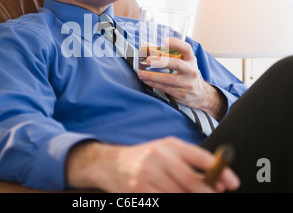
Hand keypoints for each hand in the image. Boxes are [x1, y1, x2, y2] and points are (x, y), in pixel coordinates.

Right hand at [66, 138, 239, 192]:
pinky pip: (165, 200)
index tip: (233, 183)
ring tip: (191, 195)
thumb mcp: (166, 152)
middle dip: (208, 193)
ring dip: (190, 199)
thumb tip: (217, 181)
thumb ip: (189, 162)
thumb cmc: (145, 157)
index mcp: (170, 145)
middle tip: (215, 196)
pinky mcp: (140, 190)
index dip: (220, 171)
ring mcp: (148, 174)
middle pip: (193, 182)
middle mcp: (159, 157)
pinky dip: (174, 200)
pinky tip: (174, 196)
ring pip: (180, 195)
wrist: (113, 164)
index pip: (201, 157)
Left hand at [138, 37, 226, 119]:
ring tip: (141, 73)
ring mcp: (188, 83)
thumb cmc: (185, 73)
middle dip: (161, 61)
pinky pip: (165, 88)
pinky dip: (154, 84)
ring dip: (152, 76)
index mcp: (191, 59)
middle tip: (148, 60)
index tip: (164, 41)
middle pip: (177, 64)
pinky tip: (146, 80)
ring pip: (168, 79)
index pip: (186, 48)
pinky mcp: (182, 94)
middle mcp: (191, 70)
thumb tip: (145, 46)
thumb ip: (164, 53)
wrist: (200, 94)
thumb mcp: (181, 62)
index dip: (176, 43)